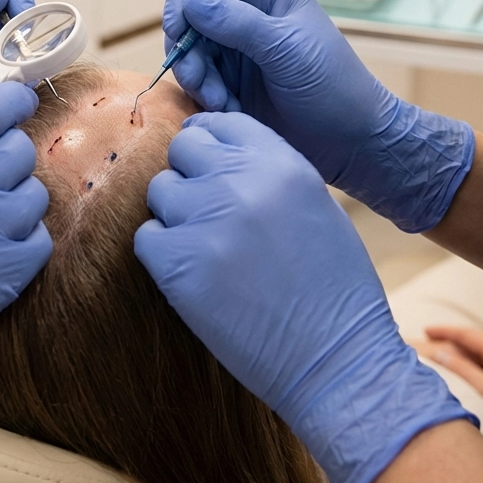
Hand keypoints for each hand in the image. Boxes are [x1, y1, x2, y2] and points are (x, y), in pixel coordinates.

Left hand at [134, 112, 473, 482]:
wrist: (336, 360)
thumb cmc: (333, 286)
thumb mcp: (314, 203)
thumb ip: (266, 170)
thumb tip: (217, 154)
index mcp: (279, 163)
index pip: (219, 123)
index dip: (211, 144)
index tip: (211, 167)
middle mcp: (239, 182)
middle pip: (182, 149)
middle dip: (190, 174)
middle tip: (207, 210)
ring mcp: (205, 221)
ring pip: (160, 191)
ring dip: (175, 215)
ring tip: (206, 247)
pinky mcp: (177, 265)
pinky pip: (146, 237)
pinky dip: (162, 253)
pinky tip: (193, 272)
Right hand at [163, 0, 472, 232]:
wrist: (350, 141)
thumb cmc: (332, 85)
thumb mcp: (286, 49)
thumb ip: (238, 23)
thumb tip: (190, 2)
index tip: (180, 26)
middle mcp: (244, 10)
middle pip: (187, 9)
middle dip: (187, 46)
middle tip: (198, 79)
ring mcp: (233, 45)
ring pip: (187, 47)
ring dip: (195, 76)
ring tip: (221, 102)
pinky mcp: (228, 79)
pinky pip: (195, 77)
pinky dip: (202, 94)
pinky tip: (227, 110)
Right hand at [413, 327, 482, 409]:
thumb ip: (461, 369)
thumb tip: (440, 355)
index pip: (466, 334)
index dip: (444, 331)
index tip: (428, 330)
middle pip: (472, 341)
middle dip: (450, 340)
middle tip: (431, 339)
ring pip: (480, 351)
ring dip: (461, 351)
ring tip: (444, 353)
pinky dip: (472, 360)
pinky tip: (466, 367)